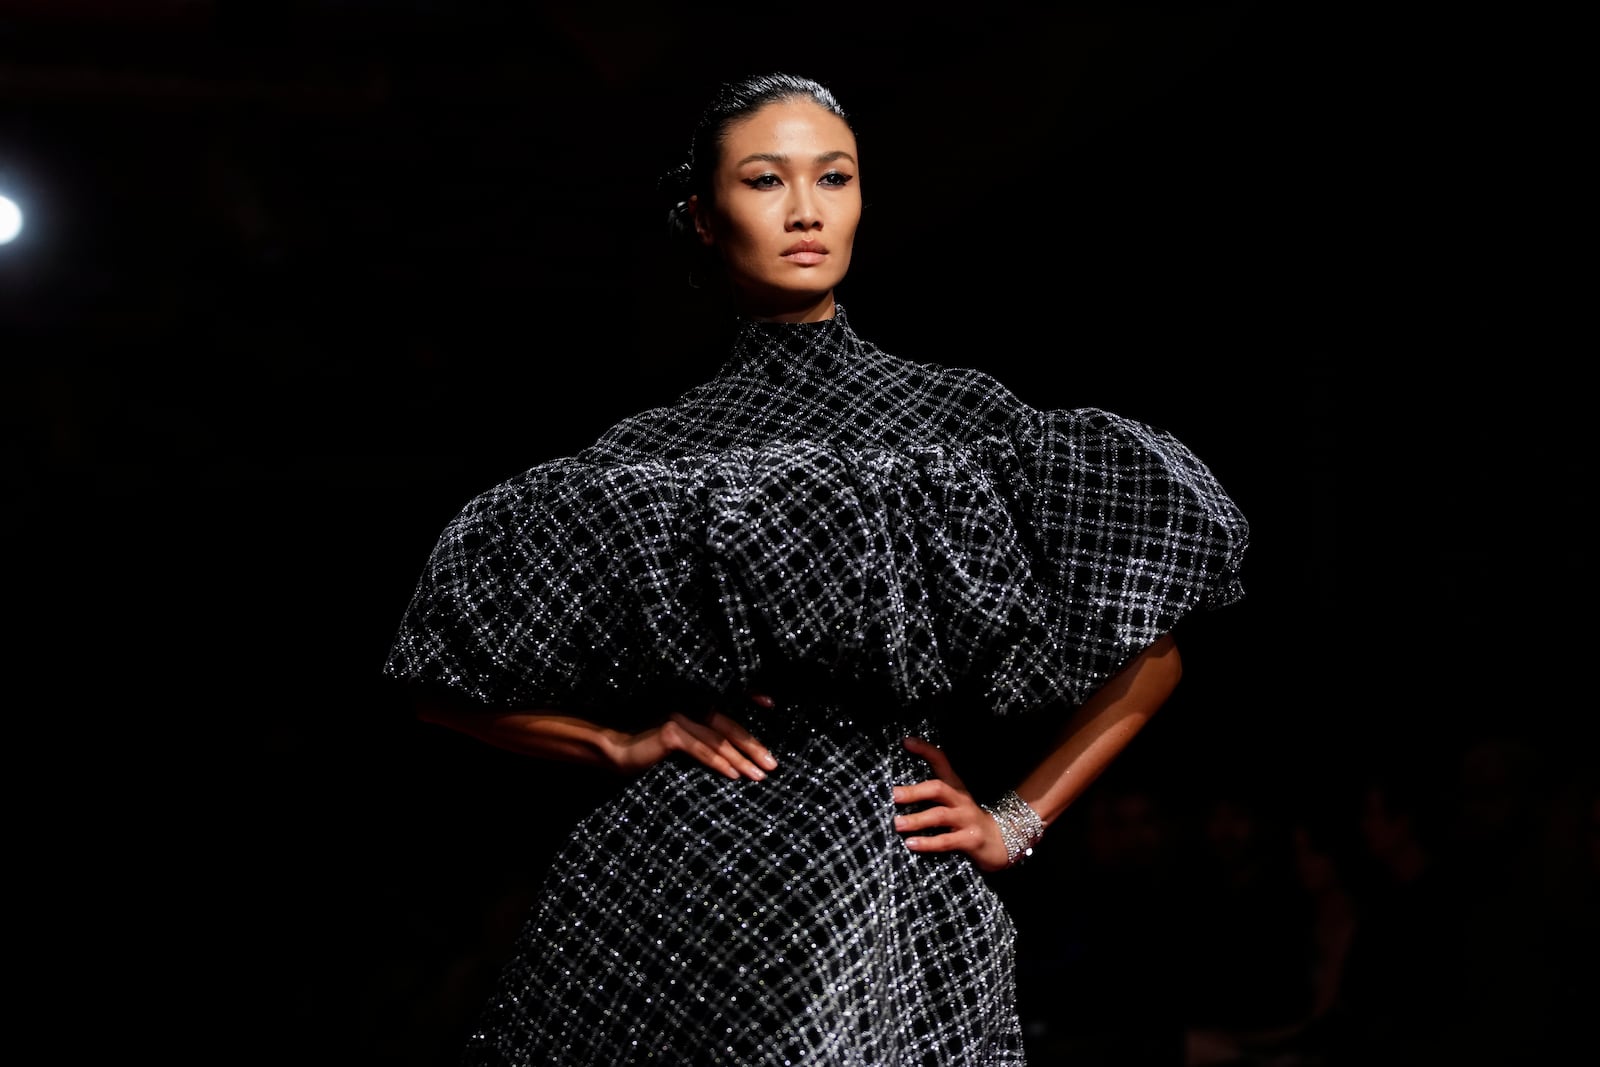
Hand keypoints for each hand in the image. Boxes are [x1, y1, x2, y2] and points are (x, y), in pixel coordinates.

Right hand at [609, 692, 778, 780]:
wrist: (615, 752)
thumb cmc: (650, 751)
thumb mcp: (682, 744)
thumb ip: (704, 742)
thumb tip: (738, 759)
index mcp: (695, 707)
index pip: (728, 705)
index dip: (751, 697)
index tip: (772, 705)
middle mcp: (690, 705)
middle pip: (730, 727)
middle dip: (754, 747)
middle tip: (773, 765)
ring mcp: (680, 716)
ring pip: (719, 740)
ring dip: (742, 759)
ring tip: (759, 775)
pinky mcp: (671, 731)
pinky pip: (701, 749)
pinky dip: (719, 762)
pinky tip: (733, 775)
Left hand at [892, 736, 1010, 871]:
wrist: (1002, 842)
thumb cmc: (968, 821)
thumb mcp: (954, 803)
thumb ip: (932, 795)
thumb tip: (897, 793)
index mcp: (956, 787)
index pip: (942, 762)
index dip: (925, 750)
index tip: (906, 741)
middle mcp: (961, 800)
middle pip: (938, 788)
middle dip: (915, 791)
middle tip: (894, 795)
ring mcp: (967, 819)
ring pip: (940, 815)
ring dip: (917, 820)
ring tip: (897, 823)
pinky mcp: (971, 840)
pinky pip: (946, 841)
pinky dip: (927, 843)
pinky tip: (911, 843)